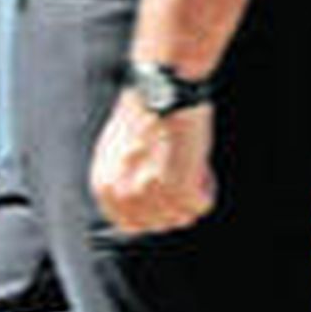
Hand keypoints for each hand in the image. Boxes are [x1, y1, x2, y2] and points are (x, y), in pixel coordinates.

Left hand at [89, 91, 215, 235]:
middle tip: (182, 173)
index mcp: (104, 186)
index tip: (165, 198)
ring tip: (187, 160)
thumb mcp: (118, 148)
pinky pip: (202, 204)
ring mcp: (150, 196)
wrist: (163, 87)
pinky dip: (206, 185)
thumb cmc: (145, 110)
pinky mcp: (179, 191)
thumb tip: (140, 203)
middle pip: (159, 224)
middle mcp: (123, 196)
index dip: (151, 213)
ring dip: (191, 192)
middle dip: (174, 203)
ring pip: (183, 217)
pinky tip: (198, 160)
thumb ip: (124, 179)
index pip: (128, 224)